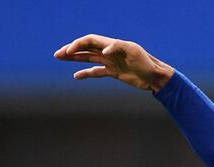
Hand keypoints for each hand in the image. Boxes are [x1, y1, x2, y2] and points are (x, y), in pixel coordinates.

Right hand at [54, 34, 174, 91]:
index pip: (90, 41)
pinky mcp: (114, 73)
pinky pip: (97, 72)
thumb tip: (104, 51)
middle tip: (57, 54)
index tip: (69, 51)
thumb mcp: (134, 52)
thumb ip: (118, 47)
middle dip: (71, 50)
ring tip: (60, 58)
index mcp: (112, 44)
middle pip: (86, 48)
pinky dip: (86, 73)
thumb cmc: (146, 63)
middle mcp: (110, 52)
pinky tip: (76, 76)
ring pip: (89, 59)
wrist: (156, 77)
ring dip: (75, 59)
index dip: (78, 44)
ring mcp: (111, 62)